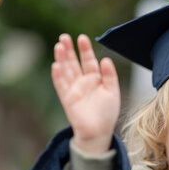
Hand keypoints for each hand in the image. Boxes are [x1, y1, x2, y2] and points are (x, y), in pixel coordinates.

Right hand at [51, 34, 119, 153]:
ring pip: (65, 70)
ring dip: (61, 59)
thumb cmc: (107, 113)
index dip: (85, 50)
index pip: (89, 61)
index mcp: (95, 79)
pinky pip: (61, 85)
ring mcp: (73, 89)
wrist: (99, 131)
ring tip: (59, 46)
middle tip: (64, 37)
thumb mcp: (112, 91)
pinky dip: (58, 76)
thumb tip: (105, 59)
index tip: (82, 38)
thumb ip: (109, 76)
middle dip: (69, 50)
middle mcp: (82, 82)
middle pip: (74, 62)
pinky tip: (56, 65)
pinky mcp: (67, 98)